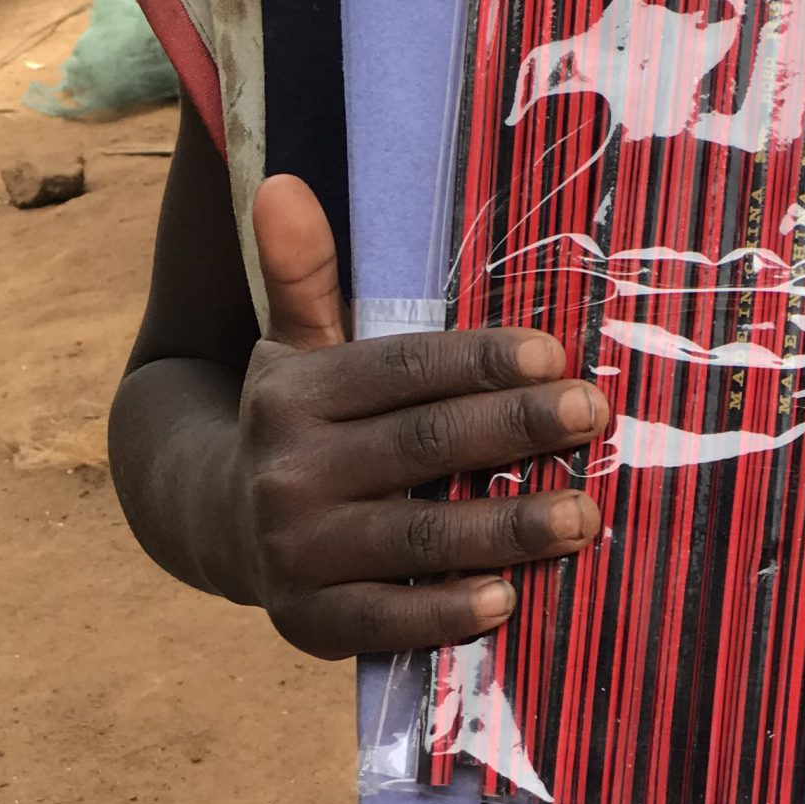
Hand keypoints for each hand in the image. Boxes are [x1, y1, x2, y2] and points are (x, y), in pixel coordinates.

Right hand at [234, 174, 608, 658]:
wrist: (212, 517)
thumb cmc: (296, 416)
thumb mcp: (294, 340)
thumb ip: (305, 269)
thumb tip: (285, 182)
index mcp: (294, 393)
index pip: (403, 371)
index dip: (479, 362)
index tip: (554, 354)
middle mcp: (288, 471)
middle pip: (421, 447)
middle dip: (514, 431)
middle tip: (592, 416)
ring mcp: (294, 551)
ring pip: (415, 537)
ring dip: (505, 528)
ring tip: (583, 514)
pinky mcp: (305, 621)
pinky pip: (383, 621)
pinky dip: (443, 614)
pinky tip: (506, 600)